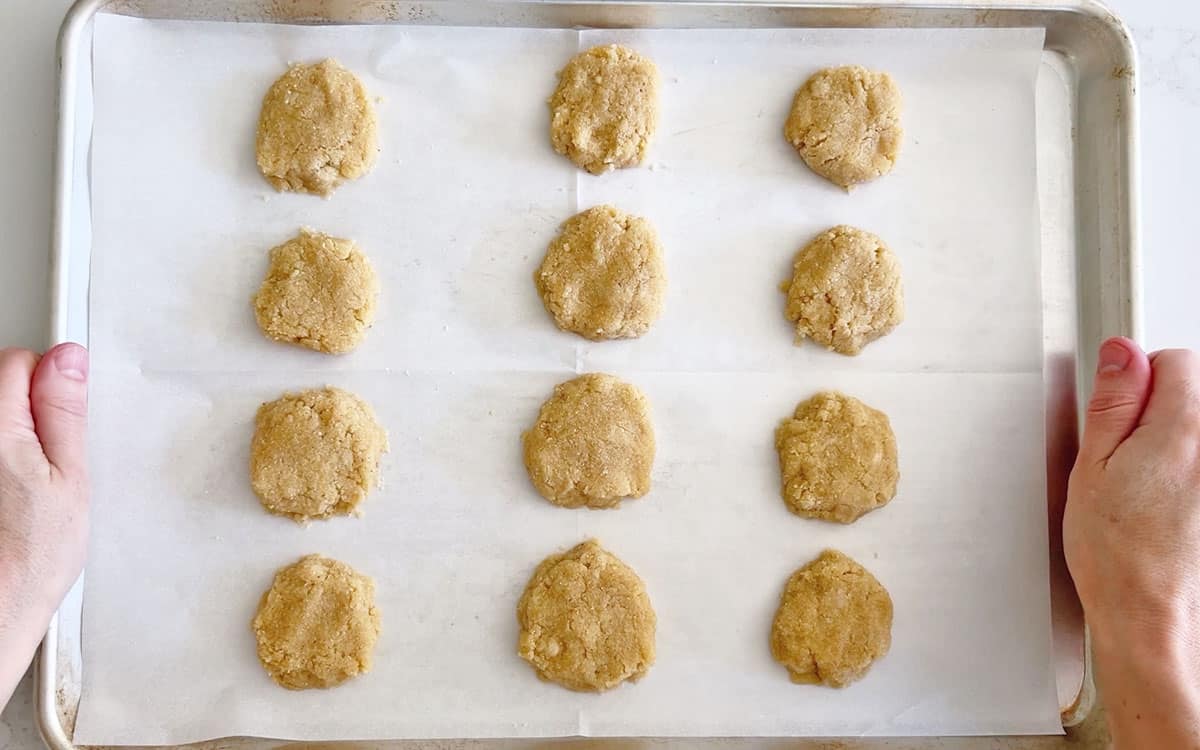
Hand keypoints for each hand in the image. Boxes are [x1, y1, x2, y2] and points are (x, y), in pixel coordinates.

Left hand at [0, 344, 88, 708]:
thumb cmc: (31, 558)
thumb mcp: (72, 480)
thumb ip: (66, 413)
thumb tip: (68, 361)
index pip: (17, 362)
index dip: (46, 385)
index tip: (57, 419)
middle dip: (20, 409)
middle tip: (41, 459)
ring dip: (6, 438)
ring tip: (16, 485)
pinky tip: (3, 499)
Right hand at [1064, 338, 1199, 748]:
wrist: (1148, 613)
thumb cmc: (1115, 551)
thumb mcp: (1092, 465)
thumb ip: (1113, 402)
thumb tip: (1122, 352)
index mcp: (1184, 429)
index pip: (1176, 360)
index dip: (1140, 380)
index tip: (1120, 411)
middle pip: (1194, 396)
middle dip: (1159, 413)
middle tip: (1125, 458)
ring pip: (1194, 435)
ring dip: (1173, 448)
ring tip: (1145, 489)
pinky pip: (1196, 468)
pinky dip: (1183, 478)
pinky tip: (1164, 508)